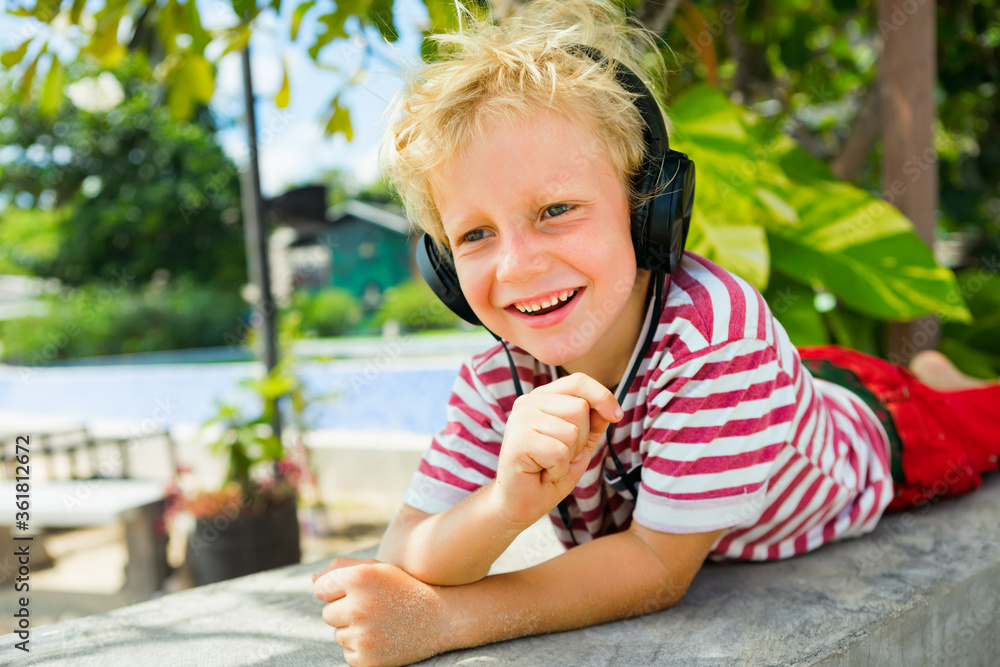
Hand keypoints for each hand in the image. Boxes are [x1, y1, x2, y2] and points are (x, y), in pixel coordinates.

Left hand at [313, 557, 452, 666]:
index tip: (358, 591)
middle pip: (327, 614)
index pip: (321, 588)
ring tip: (382, 622)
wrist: (442, 617)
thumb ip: (343, 568)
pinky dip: (362, 648)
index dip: (338, 589)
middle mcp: (358, 606)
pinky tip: (384, 637)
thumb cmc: (404, 588)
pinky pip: (348, 653)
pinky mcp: (367, 660)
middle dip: (346, 611)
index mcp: (360, 577)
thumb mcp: (378, 569)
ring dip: (354, 630)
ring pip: (337, 634)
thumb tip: (313, 580)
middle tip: (375, 608)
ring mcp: (363, 636)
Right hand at [495, 372, 621, 524]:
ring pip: (572, 431)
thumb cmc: (549, 472)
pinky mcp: (518, 440)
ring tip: (550, 465)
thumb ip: (593, 424)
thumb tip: (612, 409)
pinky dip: (558, 469)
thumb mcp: (580, 445)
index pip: (578, 381)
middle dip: (581, 440)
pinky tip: (542, 473)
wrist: (522, 503)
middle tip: (561, 456)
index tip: (616, 416)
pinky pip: (559, 451)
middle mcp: (528, 403)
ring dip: (568, 457)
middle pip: (580, 407)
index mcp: (543, 398)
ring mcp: (520, 419)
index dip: (603, 396)